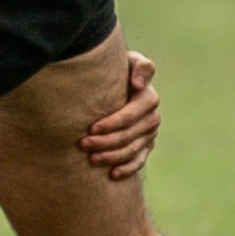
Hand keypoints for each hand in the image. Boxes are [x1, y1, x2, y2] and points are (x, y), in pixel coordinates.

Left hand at [79, 50, 160, 179]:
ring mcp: (149, 133)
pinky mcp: (145, 145)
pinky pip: (139, 160)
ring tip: (92, 159)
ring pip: (133, 149)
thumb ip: (140, 66)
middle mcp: (152, 116)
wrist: (115, 83)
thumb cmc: (116, 69)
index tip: (92, 128)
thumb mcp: (129, 61)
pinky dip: (127, 168)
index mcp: (147, 97)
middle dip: (107, 141)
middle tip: (83, 144)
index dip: (114, 122)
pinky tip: (112, 174)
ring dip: (113, 156)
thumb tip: (138, 84)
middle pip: (131, 134)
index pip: (133, 113)